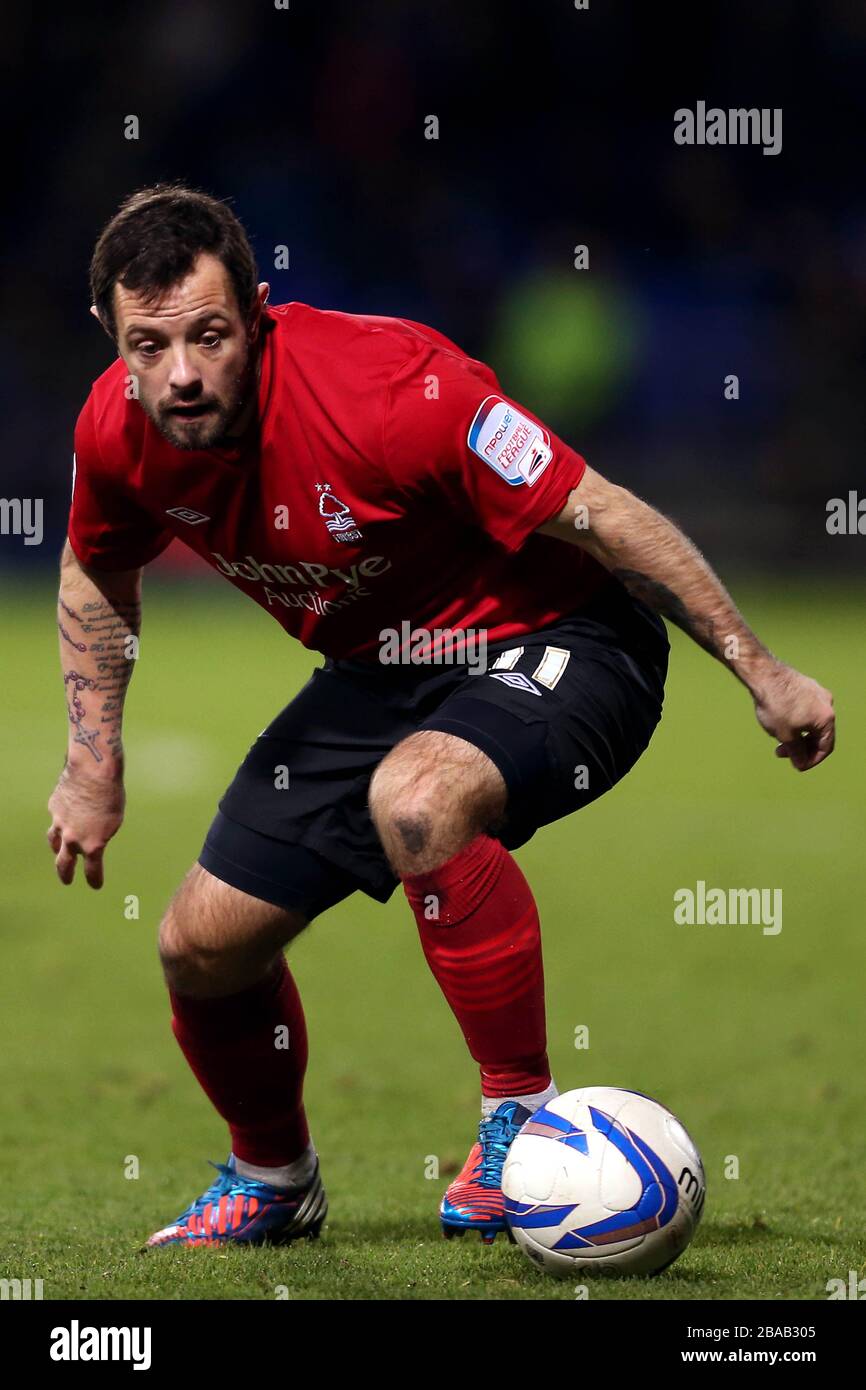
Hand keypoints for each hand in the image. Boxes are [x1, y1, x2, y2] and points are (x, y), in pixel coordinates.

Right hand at [46, 763, 125, 887]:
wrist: (93, 771)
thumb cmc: (111, 794)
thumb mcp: (114, 819)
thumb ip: (103, 833)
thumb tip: (93, 838)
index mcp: (93, 844)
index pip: (92, 870)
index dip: (94, 879)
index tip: (96, 886)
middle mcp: (73, 838)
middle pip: (64, 863)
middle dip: (66, 874)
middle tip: (67, 881)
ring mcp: (60, 823)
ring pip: (54, 841)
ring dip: (57, 848)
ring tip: (58, 851)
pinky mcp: (54, 807)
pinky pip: (57, 817)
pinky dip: (62, 818)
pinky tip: (66, 813)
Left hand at [751, 662, 834, 770]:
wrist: (763, 674)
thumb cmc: (776, 705)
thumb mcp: (786, 736)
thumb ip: (796, 752)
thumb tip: (800, 763)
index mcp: (827, 718)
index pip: (826, 747)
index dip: (812, 760)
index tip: (797, 765)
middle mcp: (826, 703)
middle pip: (818, 733)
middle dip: (801, 747)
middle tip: (781, 753)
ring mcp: (816, 692)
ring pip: (810, 721)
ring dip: (796, 734)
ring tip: (777, 738)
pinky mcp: (805, 684)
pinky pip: (804, 708)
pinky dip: (795, 720)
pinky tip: (777, 722)